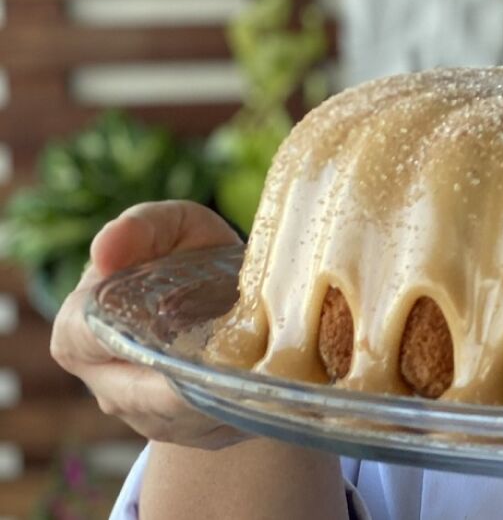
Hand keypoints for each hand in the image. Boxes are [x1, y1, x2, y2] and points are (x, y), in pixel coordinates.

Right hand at [50, 200, 248, 448]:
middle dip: (184, 384)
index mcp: (82, 331)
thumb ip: (141, 227)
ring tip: (251, 376)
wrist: (235, 295)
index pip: (85, 342)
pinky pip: (215, 430)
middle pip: (142, 396)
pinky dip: (240, 410)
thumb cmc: (191, 253)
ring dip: (217, 399)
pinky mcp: (194, 434)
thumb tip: (105, 248)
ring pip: (183, 420)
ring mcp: (148, 417)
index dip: (119, 341)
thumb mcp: (172, 226)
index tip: (162, 340)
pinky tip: (262, 388)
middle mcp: (109, 384)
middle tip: (226, 369)